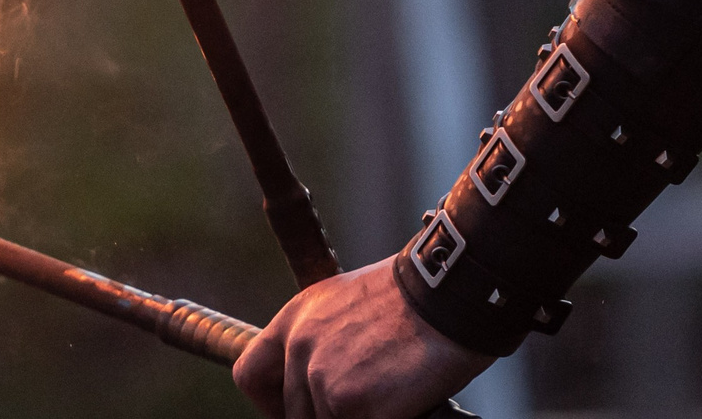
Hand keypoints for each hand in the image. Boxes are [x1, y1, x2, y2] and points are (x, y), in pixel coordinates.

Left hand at [233, 256, 495, 418]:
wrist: (451, 295)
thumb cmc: (415, 300)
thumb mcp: (349, 302)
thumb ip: (323, 339)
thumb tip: (320, 383)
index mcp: (296, 319)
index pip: (250, 374)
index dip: (270, 403)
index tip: (292, 412)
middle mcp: (301, 349)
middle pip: (295, 412)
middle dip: (328, 414)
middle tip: (362, 404)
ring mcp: (324, 379)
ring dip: (357, 416)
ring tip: (390, 394)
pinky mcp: (352, 405)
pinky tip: (401, 405)